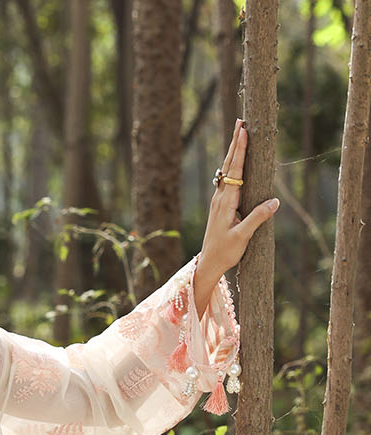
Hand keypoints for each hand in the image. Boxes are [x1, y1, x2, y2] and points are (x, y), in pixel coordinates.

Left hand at [194, 120, 278, 313]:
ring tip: (239, 132)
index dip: (241, 150)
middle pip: (229, 164)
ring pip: (226, 170)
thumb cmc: (225, 252)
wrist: (208, 264)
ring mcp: (219, 200)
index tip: (244, 132)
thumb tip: (275, 201)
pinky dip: (232, 164)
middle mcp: (220, 197)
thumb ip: (257, 219)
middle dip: (236, 142)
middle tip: (241, 121)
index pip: (235, 171)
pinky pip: (226, 179)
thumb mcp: (242, 238)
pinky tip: (234, 159)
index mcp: (226, 202)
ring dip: (233, 150)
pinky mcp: (220, 205)